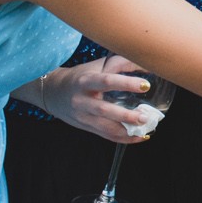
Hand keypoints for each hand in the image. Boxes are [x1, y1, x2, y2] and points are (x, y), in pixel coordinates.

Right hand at [38, 56, 159, 143]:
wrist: (53, 92)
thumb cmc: (82, 76)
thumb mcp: (98, 66)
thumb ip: (121, 64)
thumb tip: (148, 64)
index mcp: (86, 81)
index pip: (107, 81)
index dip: (126, 83)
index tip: (145, 85)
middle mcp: (82, 100)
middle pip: (103, 110)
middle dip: (125, 115)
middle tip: (145, 116)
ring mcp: (83, 116)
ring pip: (105, 128)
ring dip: (127, 131)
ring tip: (146, 128)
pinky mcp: (86, 127)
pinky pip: (106, 136)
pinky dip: (124, 138)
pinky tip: (140, 136)